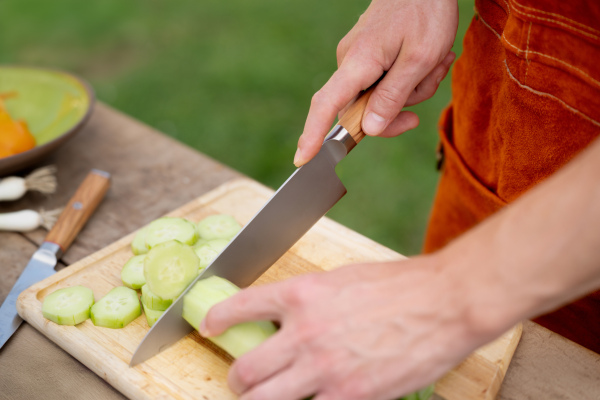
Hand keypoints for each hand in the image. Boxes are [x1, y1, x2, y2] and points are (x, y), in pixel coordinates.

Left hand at [201, 258, 481, 399]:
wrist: (444, 301)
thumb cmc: (400, 285)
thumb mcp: (344, 279)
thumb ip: (311, 300)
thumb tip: (289, 317)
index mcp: (302, 294)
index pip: (239, 306)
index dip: (217, 319)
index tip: (209, 327)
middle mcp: (304, 332)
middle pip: (244, 369)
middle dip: (236, 380)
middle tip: (240, 381)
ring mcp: (325, 369)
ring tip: (262, 399)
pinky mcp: (351, 397)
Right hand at [295, 0, 458, 166]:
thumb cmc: (426, 11)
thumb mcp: (420, 58)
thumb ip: (393, 96)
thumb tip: (369, 130)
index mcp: (358, 62)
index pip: (325, 104)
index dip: (313, 134)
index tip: (302, 159)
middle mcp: (350, 62)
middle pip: (363, 110)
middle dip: (400, 106)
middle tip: (430, 82)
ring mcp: (358, 60)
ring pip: (380, 97)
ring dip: (413, 88)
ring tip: (434, 60)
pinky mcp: (368, 57)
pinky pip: (384, 82)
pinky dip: (409, 78)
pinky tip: (426, 59)